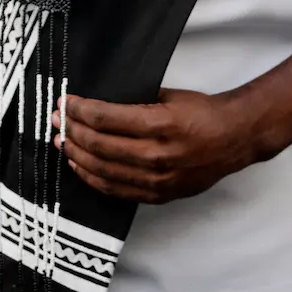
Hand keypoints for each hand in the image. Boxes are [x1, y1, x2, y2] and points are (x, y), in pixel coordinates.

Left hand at [52, 87, 257, 202]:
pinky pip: (117, 190)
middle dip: (72, 132)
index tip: (65, 103)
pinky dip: (94, 179)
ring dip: (78, 156)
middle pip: (99, 146)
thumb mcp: (170, 95)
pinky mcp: (159, 195)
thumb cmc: (203, 112)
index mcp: (160, 124)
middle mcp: (157, 155)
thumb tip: (98, 103)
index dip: (79, 111)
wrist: (234, 139)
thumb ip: (136, 101)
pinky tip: (81, 167)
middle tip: (57, 121)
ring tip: (62, 143)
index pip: (105, 119)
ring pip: (104, 171)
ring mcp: (158, 180)